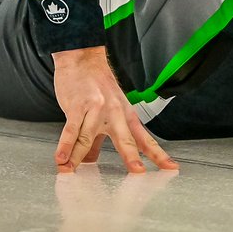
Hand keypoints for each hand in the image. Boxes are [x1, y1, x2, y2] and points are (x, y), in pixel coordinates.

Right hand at [51, 47, 178, 173]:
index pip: (144, 139)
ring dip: (78, 157)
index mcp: (126, 115)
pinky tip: (62, 159)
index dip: (158, 154)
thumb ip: (100, 139)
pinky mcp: (77, 106)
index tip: (170, 168)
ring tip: (70, 172)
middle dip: (132, 156)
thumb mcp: (107, 110)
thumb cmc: (96, 86)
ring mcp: (96, 109)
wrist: (82, 58)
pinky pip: (71, 129)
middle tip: (138, 172)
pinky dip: (65, 145)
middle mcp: (115, 113)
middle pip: (125, 138)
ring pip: (88, 137)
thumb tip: (89, 161)